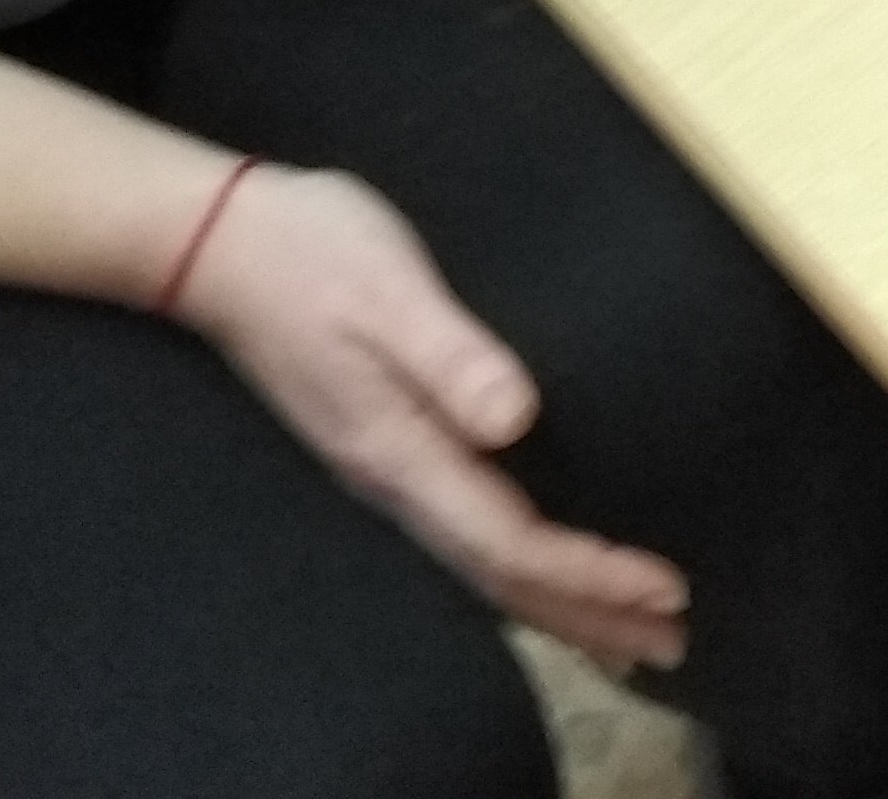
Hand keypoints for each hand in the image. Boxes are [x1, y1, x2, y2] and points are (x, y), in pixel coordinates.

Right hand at [174, 163, 689, 673]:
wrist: (217, 243)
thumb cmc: (311, 254)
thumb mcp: (389, 290)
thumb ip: (451, 357)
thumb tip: (519, 419)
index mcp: (402, 452)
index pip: (511, 544)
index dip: (589, 574)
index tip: (664, 588)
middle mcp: (394, 480)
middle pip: (501, 580)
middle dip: (587, 616)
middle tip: (670, 645)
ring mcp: (384, 471)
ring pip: (482, 567)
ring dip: (557, 606)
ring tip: (623, 638)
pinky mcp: (384, 447)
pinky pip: (464, 537)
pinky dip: (516, 571)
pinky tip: (537, 572)